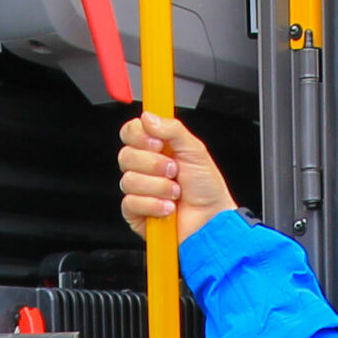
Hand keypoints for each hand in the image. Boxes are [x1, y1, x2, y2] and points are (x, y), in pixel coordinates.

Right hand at [118, 112, 236, 241]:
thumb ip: (173, 129)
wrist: (212, 220)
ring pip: (129, 180)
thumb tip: (149, 116)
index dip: (140, 137)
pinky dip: (153, 205)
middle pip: (125, 155)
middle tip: (174, 171)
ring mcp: (139, 190)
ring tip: (176, 192)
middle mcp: (145, 168)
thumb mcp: (195, 150)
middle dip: (154, 165)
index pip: (130, 132)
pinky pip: (131, 202)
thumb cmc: (207, 189)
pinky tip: (168, 208)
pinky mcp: (136, 212)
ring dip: (159, 187)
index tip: (158, 143)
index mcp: (157, 149)